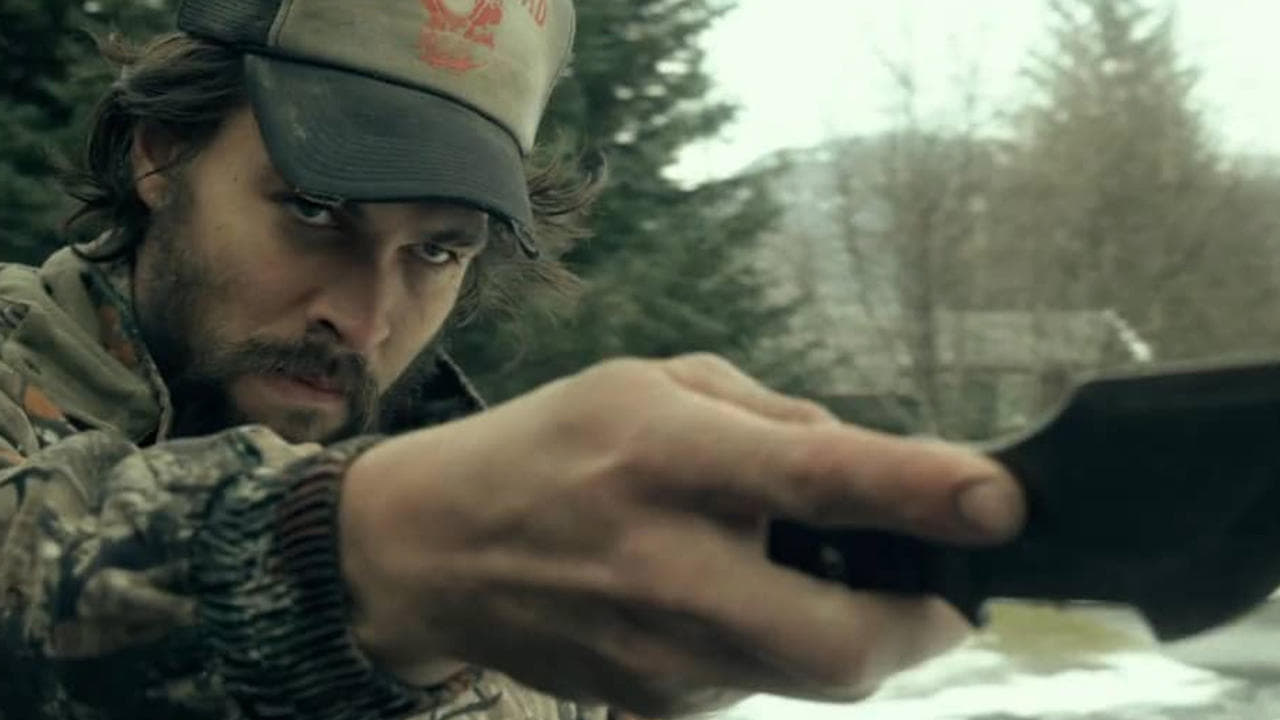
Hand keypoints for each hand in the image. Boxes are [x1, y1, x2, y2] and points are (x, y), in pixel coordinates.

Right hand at [339, 354, 1024, 716]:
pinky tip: (733, 595)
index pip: (813, 479)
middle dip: (925, 622)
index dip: (920, 492)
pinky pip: (760, 681)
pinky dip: (783, 642)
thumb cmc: (549, 446)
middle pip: (845, 643)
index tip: (999, 499)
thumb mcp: (652, 384)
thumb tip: (870, 461)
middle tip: (937, 582)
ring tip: (811, 571)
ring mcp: (657, 654)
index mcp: (665, 458)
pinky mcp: (655, 701)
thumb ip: (769, 419)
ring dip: (854, 629)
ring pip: (813, 675)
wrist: (433, 549)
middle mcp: (664, 567)